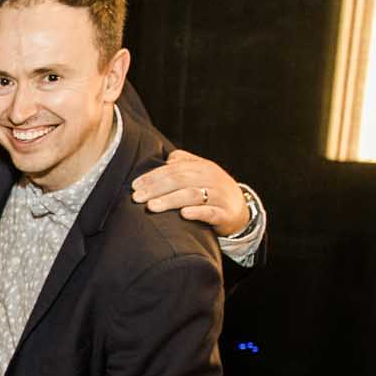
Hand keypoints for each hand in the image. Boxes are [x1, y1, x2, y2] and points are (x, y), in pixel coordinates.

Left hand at [130, 149, 247, 236]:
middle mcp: (211, 179)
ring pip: (192, 195)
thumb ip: (184, 163)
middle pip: (180, 180)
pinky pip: (211, 212)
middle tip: (137, 197)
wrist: (240, 210)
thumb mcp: (201, 173)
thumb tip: (166, 160)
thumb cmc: (213, 191)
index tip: (134, 185)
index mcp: (202, 167)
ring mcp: (219, 196)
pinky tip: (183, 214)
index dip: (152, 176)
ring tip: (151, 206)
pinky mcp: (225, 214)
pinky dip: (197, 212)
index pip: (173, 169)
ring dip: (170, 200)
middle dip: (155, 188)